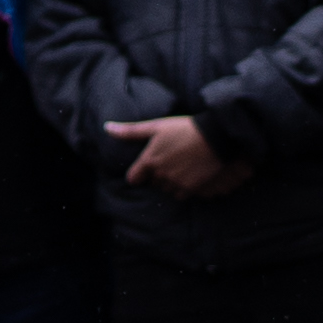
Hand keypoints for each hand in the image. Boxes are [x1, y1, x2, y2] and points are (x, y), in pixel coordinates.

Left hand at [106, 113, 239, 199]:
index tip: (143, 170)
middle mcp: (160, 174)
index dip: (138, 173)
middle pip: (153, 182)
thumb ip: (130, 131)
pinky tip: (191, 176)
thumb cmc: (184, 128)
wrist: (216, 137)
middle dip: (158, 175)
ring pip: (168, 189)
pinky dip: (185, 189)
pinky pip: (182, 195)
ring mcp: (176, 183)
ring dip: (171, 183)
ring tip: (182, 168)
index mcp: (149, 160)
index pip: (134, 177)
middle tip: (170, 161)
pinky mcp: (192, 189)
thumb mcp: (156, 127)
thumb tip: (106, 128)